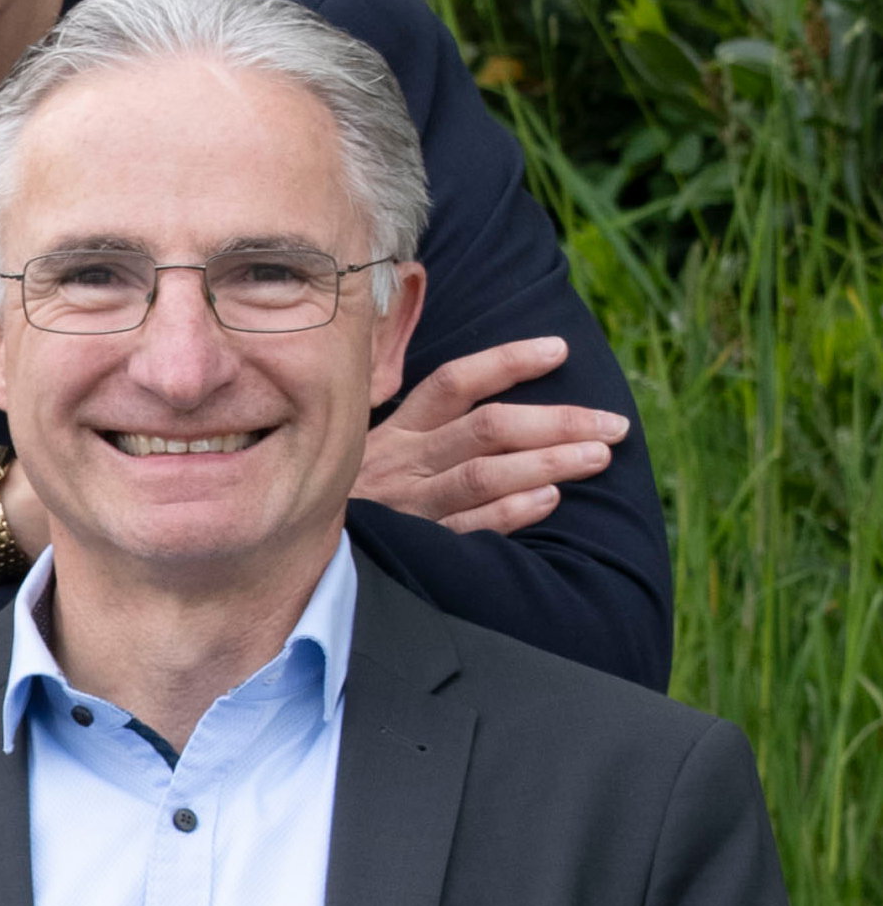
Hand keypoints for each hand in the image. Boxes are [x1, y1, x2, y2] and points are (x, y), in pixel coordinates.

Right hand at [360, 336, 625, 533]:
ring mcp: (410, 504)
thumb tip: (489, 394)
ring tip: (600, 456)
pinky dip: (512, 511)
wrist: (291, 556)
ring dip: (549, 462)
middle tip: (613, 423)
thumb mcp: (371, 451)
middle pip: (487, 428)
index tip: (560, 350)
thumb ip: (420, 425)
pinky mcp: (415, 544)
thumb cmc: (353, 497)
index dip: (508, 362)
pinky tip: (551, 499)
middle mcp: (404, 461)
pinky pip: (470, 525)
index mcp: (396, 431)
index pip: (454, 382)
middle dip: (556, 421)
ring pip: (486, 474)